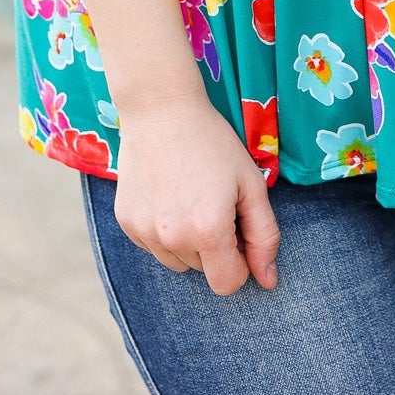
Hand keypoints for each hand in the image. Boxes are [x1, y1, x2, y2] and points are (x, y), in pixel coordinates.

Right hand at [113, 93, 279, 295]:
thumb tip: (268, 280)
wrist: (161, 110)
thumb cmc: (212, 142)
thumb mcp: (250, 183)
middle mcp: (172, 239)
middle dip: (215, 246)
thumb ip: (264, 235)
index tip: (239, 231)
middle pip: (203, 270)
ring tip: (191, 198)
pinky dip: (164, 231)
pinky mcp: (126, 222)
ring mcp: (144, 232)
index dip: (241, 262)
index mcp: (208, 231)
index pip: (228, 284)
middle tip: (215, 202)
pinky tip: (169, 195)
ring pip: (177, 261)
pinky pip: (153, 246)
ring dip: (189, 242)